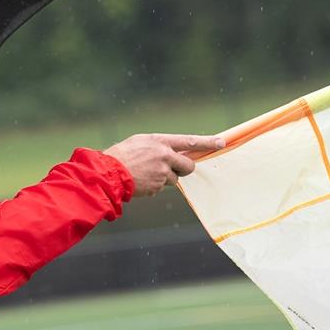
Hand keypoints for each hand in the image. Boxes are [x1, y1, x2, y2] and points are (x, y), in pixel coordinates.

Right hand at [103, 133, 223, 196]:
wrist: (107, 173)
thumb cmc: (121, 156)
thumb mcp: (140, 143)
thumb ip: (159, 147)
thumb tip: (176, 154)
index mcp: (159, 141)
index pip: (189, 141)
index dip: (208, 142)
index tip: (222, 142)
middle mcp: (164, 155)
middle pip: (188, 165)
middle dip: (184, 169)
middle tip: (174, 169)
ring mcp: (162, 172)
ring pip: (174, 179)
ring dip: (164, 179)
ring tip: (145, 174)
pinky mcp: (158, 186)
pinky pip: (162, 187)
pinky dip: (154, 186)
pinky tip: (140, 181)